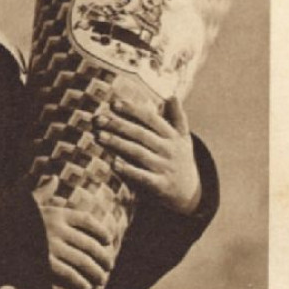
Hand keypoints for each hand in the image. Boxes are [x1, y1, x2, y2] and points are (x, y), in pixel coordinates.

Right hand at [33, 177, 117, 288]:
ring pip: (83, 262)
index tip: (108, 240)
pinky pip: (69, 274)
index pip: (86, 221)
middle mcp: (57, 229)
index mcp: (56, 213)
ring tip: (101, 279)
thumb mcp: (26, 203)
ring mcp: (51, 247)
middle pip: (89, 244)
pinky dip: (79, 282)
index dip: (100, 231)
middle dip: (102, 257)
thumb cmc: (8, 219)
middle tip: (109, 265)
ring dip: (95, 272)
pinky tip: (85, 288)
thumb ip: (42, 192)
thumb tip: (53, 178)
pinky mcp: (44, 264)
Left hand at [96, 95, 201, 214]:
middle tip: (99, 119)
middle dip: (119, 125)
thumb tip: (172, 95)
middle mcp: (169, 149)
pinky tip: (113, 163)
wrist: (190, 192)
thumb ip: (178, 116)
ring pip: (139, 153)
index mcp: (173, 135)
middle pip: (141, 134)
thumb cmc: (180, 159)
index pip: (151, 119)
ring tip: (99, 136)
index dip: (133, 110)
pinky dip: (128, 170)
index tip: (114, 103)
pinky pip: (142, 176)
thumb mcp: (184, 137)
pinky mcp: (160, 185)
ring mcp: (165, 167)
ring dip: (118, 144)